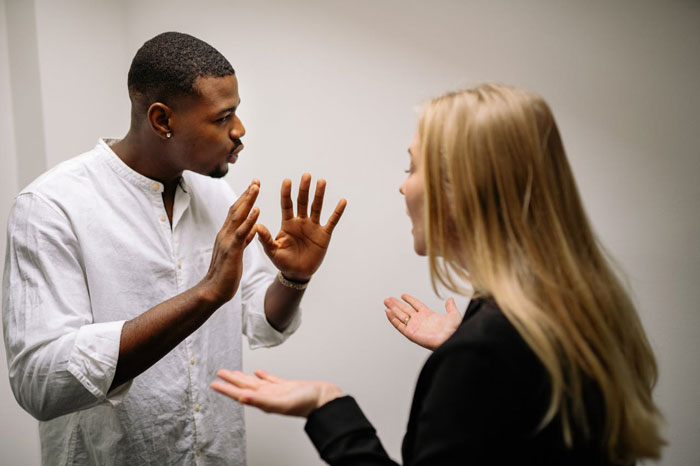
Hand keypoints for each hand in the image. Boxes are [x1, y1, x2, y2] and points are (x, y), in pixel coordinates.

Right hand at [198, 180, 260, 304]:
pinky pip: (241, 232)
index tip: (253, 187)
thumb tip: (252, 229)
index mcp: (226, 235)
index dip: (244, 199)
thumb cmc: (225, 274)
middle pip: (236, 209)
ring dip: (248, 201)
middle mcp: (224, 234)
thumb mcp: (236, 253)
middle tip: (256, 180)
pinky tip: (257, 211)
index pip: (235, 212)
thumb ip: (243, 240)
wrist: (213, 290)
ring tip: (256, 187)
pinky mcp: (231, 250)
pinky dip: (249, 220)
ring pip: (237, 216)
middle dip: (247, 194)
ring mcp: (227, 241)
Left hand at [211, 369, 341, 417]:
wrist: (324, 400)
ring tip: (233, 372)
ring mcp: (276, 391)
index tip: (214, 384)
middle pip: (245, 387)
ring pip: (255, 383)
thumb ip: (261, 401)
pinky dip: (263, 375)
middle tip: (219, 374)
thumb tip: (242, 397)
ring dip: (244, 377)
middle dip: (231, 381)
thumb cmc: (306, 403)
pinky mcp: (286, 386)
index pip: (240, 393)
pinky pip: (270, 379)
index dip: (226, 389)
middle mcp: (268, 396)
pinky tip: (259, 372)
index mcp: (264, 400)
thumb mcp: (281, 402)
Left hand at [256, 173, 346, 281]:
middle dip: (304, 189)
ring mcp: (313, 227)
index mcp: (288, 223)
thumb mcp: (272, 251)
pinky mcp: (324, 234)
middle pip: (303, 202)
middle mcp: (301, 221)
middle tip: (306, 175)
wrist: (297, 273)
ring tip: (321, 181)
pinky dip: (337, 212)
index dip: (287, 193)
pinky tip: (342, 201)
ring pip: (316, 207)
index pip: (287, 205)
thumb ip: (265, 239)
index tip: (287, 181)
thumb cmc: (283, 261)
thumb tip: (256, 226)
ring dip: (319, 195)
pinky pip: (332, 221)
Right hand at [384, 294, 461, 349]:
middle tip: (388, 299)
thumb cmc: (454, 329)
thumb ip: (450, 306)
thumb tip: (450, 299)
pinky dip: (392, 319)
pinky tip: (388, 312)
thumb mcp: (453, 315)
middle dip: (396, 304)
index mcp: (428, 315)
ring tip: (386, 302)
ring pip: (400, 316)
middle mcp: (420, 321)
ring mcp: (414, 327)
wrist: (452, 338)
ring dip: (393, 309)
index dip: (409, 299)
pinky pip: (399, 325)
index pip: (416, 305)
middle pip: (405, 310)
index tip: (402, 295)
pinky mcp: (411, 333)